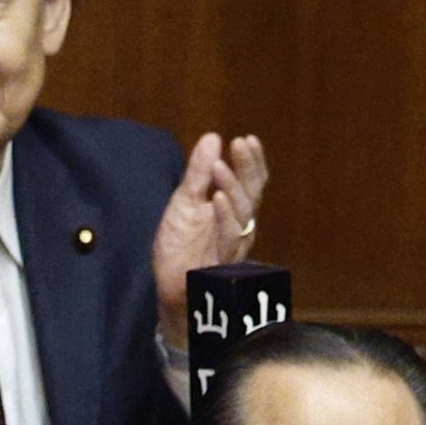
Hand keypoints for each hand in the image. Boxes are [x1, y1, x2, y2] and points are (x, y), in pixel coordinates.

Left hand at [151, 132, 269, 348]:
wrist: (172, 287)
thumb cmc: (182, 246)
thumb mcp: (185, 201)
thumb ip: (198, 172)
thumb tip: (213, 137)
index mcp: (234, 209)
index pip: (251, 181)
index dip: (252, 161)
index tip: (247, 139)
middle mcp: (240, 226)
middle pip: (252, 193)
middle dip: (248, 168)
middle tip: (241, 143)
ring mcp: (233, 244)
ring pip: (242, 213)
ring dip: (233, 187)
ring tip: (220, 165)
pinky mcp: (221, 261)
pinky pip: (228, 237)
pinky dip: (224, 216)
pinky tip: (217, 198)